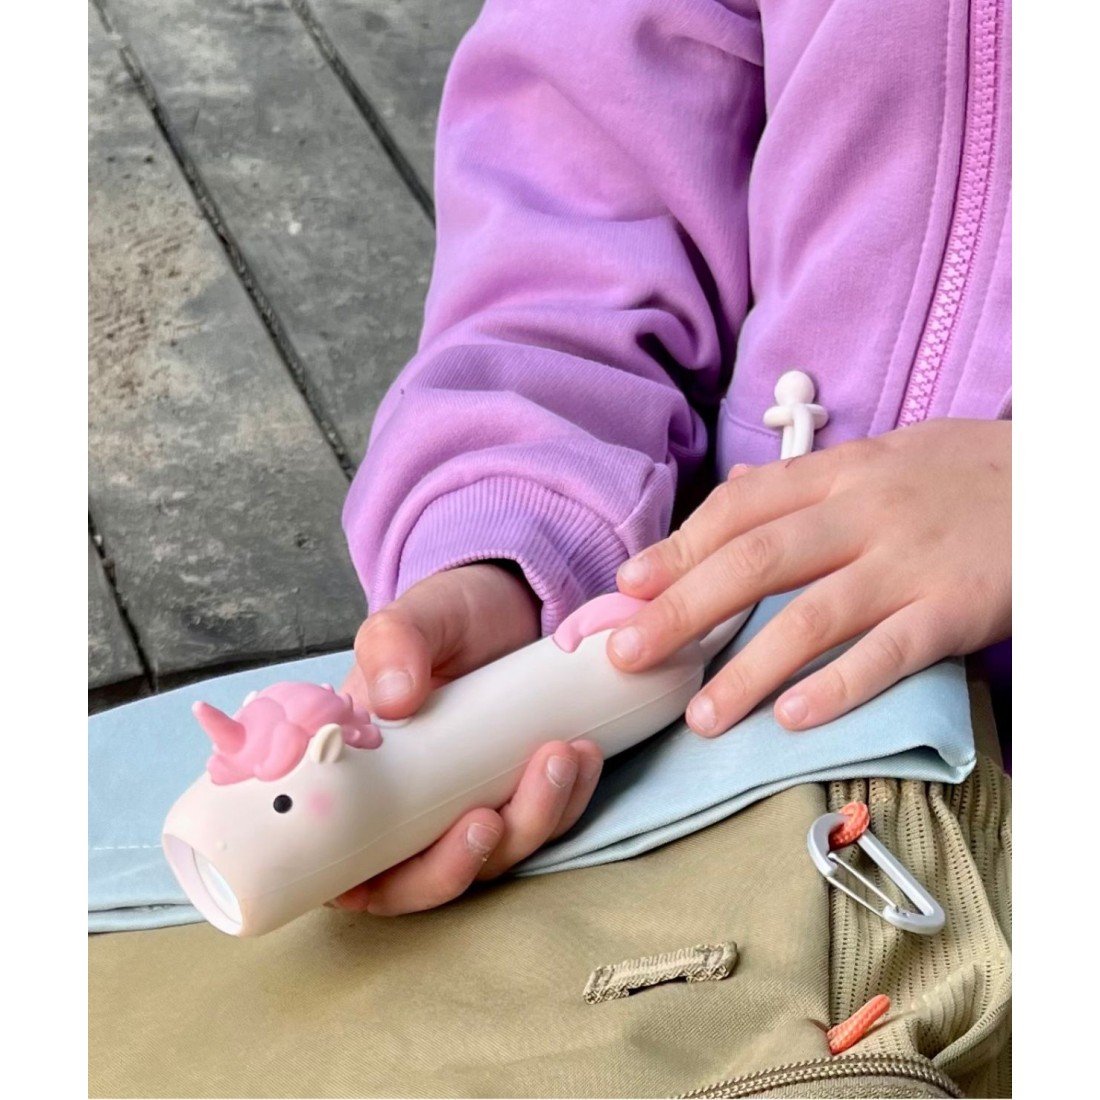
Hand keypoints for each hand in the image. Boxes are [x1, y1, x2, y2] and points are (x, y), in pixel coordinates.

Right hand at [332, 562, 602, 914]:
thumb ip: (390, 646)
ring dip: (532, 821)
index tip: (445, 833)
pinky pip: (541, 822)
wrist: (501, 601)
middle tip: (498, 814)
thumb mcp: (408, 619)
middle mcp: (406, 808)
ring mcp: (463, 804)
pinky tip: (584, 756)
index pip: (356, 870)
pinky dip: (565, 801)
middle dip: (473, 858)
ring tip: (561, 756)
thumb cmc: (440, 618)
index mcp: (356, 783)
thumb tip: (393, 700)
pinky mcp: (511, 793)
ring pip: (495, 854)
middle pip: (429, 879)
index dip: (398, 881)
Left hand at [607, 419, 1009, 734]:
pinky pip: (889, 652)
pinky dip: (839, 686)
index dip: (679, 546)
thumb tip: (730, 493)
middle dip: (684, 608)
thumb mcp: (885, 456)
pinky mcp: (956, 607)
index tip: (629, 585)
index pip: (741, 506)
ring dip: (748, 669)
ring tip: (700, 715)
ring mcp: (911, 561)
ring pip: (812, 615)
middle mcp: (866, 513)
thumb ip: (808, 482)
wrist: (1067, 480)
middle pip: (756, 559)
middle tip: (629, 652)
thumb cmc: (968, 474)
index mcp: (843, 473)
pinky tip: (794, 719)